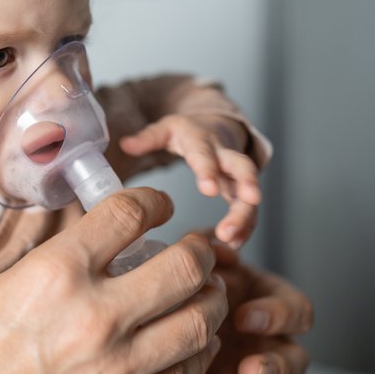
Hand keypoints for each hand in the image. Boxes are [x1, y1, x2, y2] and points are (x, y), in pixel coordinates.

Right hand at [0, 189, 228, 373]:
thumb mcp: (4, 286)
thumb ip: (60, 263)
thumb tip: (102, 245)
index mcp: (55, 273)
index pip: (129, 215)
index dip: (153, 200)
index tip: (159, 205)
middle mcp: (93, 316)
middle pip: (184, 266)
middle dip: (200, 250)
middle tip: (197, 249)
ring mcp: (114, 369)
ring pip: (199, 321)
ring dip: (209, 300)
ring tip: (202, 293)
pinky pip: (185, 373)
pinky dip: (196, 349)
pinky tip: (189, 339)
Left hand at [120, 115, 260, 248]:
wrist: (217, 128)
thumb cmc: (188, 133)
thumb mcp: (167, 129)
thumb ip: (148, 138)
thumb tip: (125, 144)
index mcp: (202, 141)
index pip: (206, 154)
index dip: (208, 170)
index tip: (208, 190)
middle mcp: (225, 155)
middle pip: (242, 170)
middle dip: (246, 188)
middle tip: (245, 207)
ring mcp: (237, 174)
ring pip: (249, 194)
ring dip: (245, 216)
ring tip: (231, 239)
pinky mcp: (242, 190)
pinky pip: (249, 210)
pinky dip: (244, 227)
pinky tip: (234, 245)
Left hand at [177, 239, 312, 373]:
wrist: (148, 320)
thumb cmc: (182, 284)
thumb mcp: (194, 263)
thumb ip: (209, 250)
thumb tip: (217, 242)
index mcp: (267, 304)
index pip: (298, 311)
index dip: (278, 315)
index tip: (243, 316)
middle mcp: (270, 343)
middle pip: (298, 362)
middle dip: (276, 368)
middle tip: (248, 369)